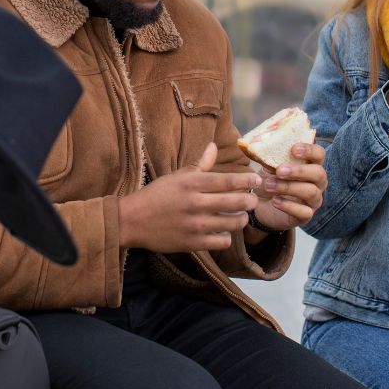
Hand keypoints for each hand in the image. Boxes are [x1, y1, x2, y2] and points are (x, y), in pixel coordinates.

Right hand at [118, 143, 260, 252]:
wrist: (131, 220)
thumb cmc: (156, 195)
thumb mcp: (177, 177)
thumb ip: (199, 164)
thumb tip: (213, 146)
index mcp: (192, 183)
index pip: (228, 180)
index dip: (247, 180)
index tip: (256, 180)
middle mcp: (195, 203)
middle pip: (236, 202)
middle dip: (250, 201)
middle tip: (252, 201)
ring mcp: (194, 225)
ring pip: (232, 223)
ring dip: (241, 220)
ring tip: (239, 217)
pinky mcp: (192, 243)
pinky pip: (221, 241)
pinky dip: (226, 237)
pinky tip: (222, 231)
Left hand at [250, 142, 327, 232]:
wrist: (261, 205)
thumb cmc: (270, 180)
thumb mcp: (268, 166)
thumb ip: (270, 155)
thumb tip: (260, 143)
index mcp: (311, 165)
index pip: (319, 154)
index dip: (310, 150)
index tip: (293, 149)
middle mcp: (317, 182)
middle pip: (319, 173)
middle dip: (299, 171)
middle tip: (279, 170)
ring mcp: (314, 200)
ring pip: (311, 192)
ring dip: (288, 187)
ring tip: (268, 185)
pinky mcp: (306, 215)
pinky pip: (304, 212)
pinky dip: (288, 205)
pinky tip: (274, 201)